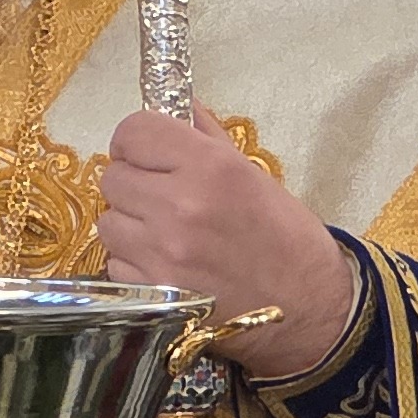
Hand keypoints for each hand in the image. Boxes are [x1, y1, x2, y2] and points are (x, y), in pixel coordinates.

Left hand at [96, 108, 358, 378]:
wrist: (309, 310)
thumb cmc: (288, 239)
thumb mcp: (254, 176)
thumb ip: (206, 139)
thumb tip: (177, 107)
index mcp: (210, 167)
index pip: (133, 131)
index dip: (136, 140)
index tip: (147, 153)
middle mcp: (180, 205)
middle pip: (113, 177)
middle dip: (132, 182)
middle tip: (158, 195)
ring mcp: (162, 252)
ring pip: (108, 221)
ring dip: (129, 224)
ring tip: (162, 233)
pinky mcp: (152, 292)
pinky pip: (116, 262)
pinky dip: (132, 261)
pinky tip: (164, 264)